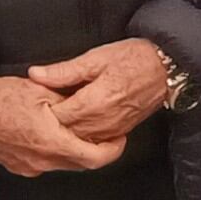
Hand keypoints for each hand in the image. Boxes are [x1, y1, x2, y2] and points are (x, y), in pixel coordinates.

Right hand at [0, 76, 125, 176]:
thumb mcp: (39, 90)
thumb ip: (68, 101)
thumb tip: (87, 107)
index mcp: (52, 143)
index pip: (95, 158)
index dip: (112, 150)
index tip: (119, 138)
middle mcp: (43, 162)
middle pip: (80, 163)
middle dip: (94, 148)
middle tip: (101, 131)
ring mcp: (28, 167)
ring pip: (62, 163)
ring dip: (73, 150)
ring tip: (75, 130)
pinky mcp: (17, 166)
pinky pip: (44, 163)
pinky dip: (54, 152)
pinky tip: (50, 135)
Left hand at [28, 38, 174, 143]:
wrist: (167, 67)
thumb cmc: (133, 58)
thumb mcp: (95, 58)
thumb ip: (64, 71)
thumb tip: (36, 74)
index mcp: (95, 101)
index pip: (58, 116)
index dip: (43, 111)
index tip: (33, 104)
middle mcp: (104, 120)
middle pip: (67, 132)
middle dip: (52, 124)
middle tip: (39, 114)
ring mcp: (114, 129)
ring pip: (81, 140)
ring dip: (67, 133)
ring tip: (55, 120)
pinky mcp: (121, 131)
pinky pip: (96, 141)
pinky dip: (83, 136)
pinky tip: (76, 126)